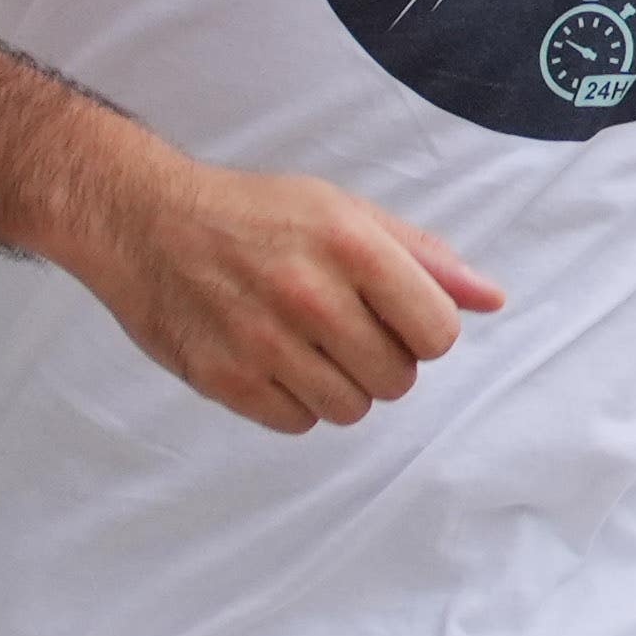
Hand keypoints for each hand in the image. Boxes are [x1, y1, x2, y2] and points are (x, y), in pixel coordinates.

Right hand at [63, 144, 505, 433]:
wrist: (145, 224)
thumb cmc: (254, 214)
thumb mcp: (344, 211)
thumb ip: (422, 257)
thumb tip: (490, 299)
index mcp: (351, 245)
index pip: (438, 334)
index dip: (426, 331)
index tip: (398, 315)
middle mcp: (310, 296)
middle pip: (398, 379)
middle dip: (385, 359)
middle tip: (347, 328)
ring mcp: (264, 343)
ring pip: (351, 408)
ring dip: (342, 385)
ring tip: (310, 345)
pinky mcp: (225, 379)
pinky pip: (297, 423)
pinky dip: (296, 402)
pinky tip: (276, 362)